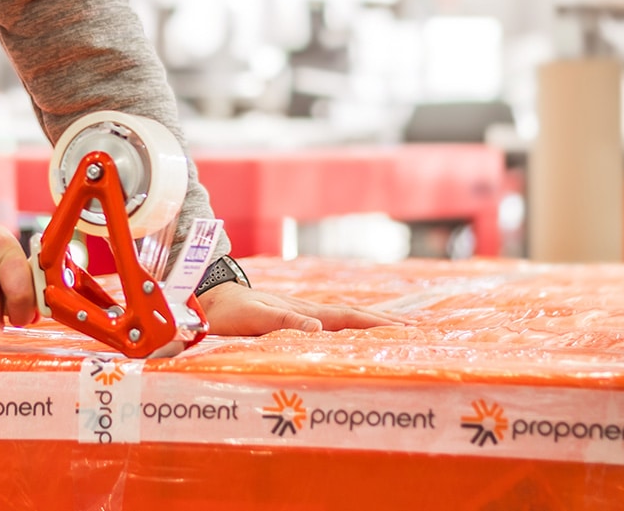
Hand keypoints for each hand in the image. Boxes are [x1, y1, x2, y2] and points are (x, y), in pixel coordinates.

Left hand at [198, 281, 402, 335]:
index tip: (404, 329)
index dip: (374, 324)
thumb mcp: (253, 318)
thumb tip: (319, 327)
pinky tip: (352, 327)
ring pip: (342, 315)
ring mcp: (300, 309)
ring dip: (368, 320)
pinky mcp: (291, 314)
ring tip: (394, 326)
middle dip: (382, 320)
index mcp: (303, 310)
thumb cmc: (229, 311)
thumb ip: (284, 321)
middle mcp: (306, 308)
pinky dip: (348, 322)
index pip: (346, 317)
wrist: (209, 295)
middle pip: (351, 314)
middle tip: (415, 328)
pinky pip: (328, 319)